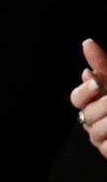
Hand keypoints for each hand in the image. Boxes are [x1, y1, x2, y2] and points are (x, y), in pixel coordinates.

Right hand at [72, 38, 106, 157]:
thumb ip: (103, 64)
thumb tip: (87, 42)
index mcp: (94, 104)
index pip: (77, 98)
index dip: (85, 91)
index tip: (98, 81)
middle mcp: (94, 121)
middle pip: (86, 113)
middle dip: (104, 104)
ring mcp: (101, 139)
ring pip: (96, 130)